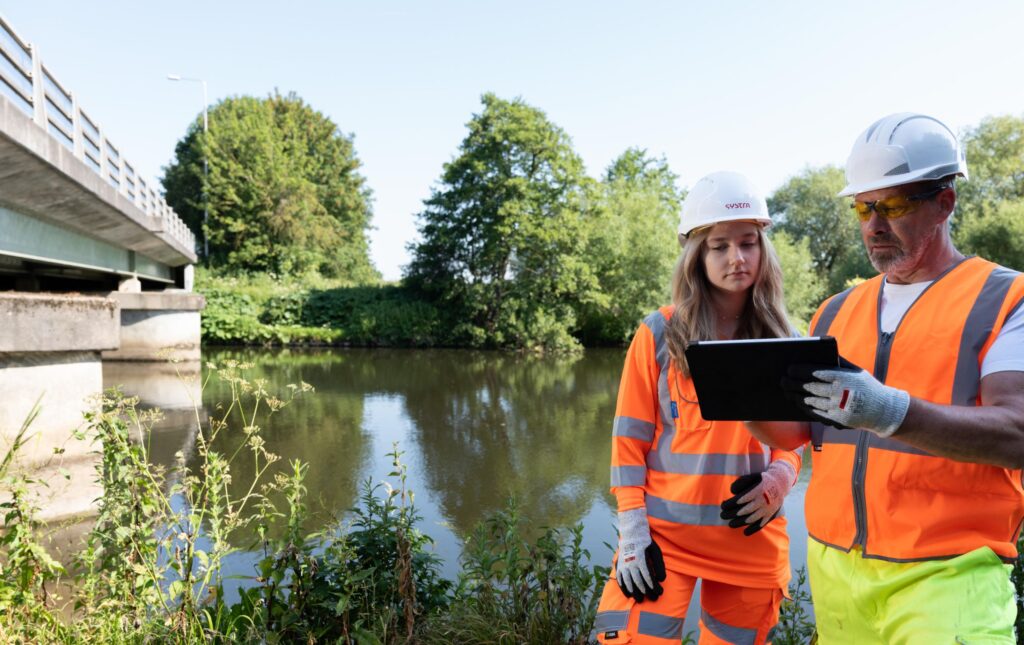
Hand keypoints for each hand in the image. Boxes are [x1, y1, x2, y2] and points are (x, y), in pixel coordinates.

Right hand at [615, 508, 665, 602]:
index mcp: (641, 560)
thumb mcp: (656, 552)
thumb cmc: (646, 544)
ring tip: (640, 600)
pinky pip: (620, 579)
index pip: (649, 578)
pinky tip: (628, 595)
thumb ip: (659, 566)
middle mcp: (630, 564)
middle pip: (639, 583)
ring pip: (629, 583)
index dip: (655, 587)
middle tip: (654, 598)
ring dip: (635, 593)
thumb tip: (662, 580)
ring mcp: (623, 565)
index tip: (660, 592)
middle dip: (647, 592)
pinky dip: (624, 588)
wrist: (632, 534)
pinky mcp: (618, 566)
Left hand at [720, 460, 796, 535]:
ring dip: (740, 523)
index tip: (722, 506)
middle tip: (722, 515)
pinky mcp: (771, 515)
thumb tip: (732, 492)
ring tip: (730, 524)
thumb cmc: (762, 479)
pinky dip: (753, 529)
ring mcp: (767, 509)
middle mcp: (762, 501)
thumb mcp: (752, 476)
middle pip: (744, 510)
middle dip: (731, 514)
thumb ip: (741, 482)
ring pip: (752, 519)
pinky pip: (762, 524)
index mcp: (757, 491)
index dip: (730, 504)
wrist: (781, 482)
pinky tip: (745, 533)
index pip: (740, 500)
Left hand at [786, 357, 909, 436]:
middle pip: (810, 387)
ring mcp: (838, 408)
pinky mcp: (837, 420)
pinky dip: (805, 407)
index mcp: (843, 378)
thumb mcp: (857, 371)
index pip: (816, 372)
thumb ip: (839, 362)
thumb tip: (822, 350)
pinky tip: (798, 402)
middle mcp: (840, 393)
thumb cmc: (868, 387)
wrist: (884, 411)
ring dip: (796, 396)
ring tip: (787, 391)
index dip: (800, 371)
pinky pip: (816, 413)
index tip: (790, 369)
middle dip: (793, 384)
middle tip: (783, 380)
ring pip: (811, 401)